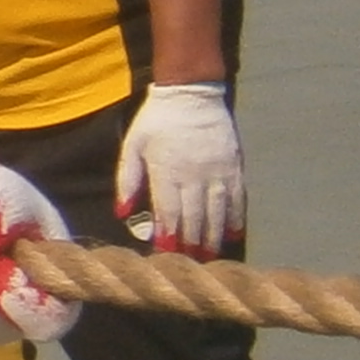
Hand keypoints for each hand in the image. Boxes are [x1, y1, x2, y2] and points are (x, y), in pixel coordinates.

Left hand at [113, 82, 243, 256]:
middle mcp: (194, 173)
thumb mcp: (133, 145)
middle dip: (189, 244)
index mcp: (166, 169)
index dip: (168, 236)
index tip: (166, 257)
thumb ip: (127, 180)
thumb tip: (121, 213)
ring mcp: (217, 170)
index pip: (168, 211)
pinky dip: (235, 217)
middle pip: (193, 216)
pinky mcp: (233, 165)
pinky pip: (237, 196)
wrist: (191, 92)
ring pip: (217, 211)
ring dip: (212, 236)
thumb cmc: (156, 120)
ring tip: (209, 258)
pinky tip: (233, 234)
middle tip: (188, 267)